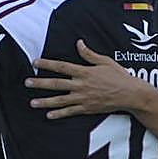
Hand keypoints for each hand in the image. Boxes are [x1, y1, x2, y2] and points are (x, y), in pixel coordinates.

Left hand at [25, 40, 143, 118]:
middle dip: (40, 83)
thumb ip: (89, 54)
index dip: (47, 64)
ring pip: (60, 100)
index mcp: (84, 72)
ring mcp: (83, 98)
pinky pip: (70, 112)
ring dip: (45, 102)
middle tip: (27, 83)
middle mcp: (81, 85)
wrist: (130, 94)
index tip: (35, 62)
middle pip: (56, 84)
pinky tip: (49, 115)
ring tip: (32, 103)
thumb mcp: (105, 61)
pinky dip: (59, 114)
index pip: (62, 66)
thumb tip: (78, 43)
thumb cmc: (119, 76)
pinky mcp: (87, 108)